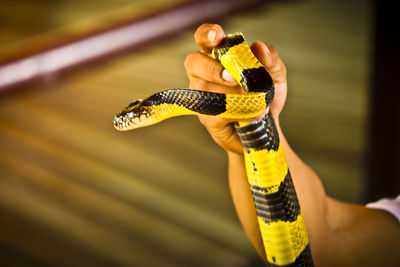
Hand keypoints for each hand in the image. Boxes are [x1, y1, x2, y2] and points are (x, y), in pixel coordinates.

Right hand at [184, 24, 287, 153]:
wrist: (268, 127)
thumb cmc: (266, 96)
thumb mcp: (275, 74)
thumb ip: (270, 58)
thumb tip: (259, 47)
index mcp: (218, 57)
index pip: (204, 39)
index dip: (207, 34)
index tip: (218, 37)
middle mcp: (204, 74)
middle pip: (193, 62)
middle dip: (213, 69)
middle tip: (234, 78)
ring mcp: (202, 96)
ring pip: (205, 89)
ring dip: (232, 94)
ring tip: (256, 100)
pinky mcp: (206, 118)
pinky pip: (215, 112)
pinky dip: (237, 112)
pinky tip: (253, 115)